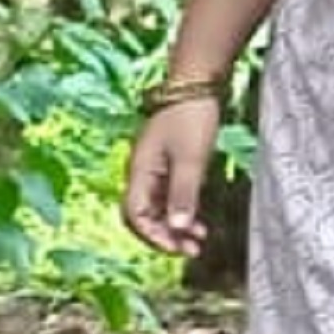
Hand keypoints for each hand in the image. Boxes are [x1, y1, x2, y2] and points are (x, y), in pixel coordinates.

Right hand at [122, 100, 224, 256]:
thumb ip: (183, 195)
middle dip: (163, 237)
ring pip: (156, 210)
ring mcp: (153, 169)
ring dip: (174, 228)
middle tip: (190, 251)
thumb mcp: (191, 159)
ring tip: (198, 241)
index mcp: (139, 171)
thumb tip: (176, 229)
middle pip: (142, 216)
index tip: (178, 248)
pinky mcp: (167, 164)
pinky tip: (198, 222)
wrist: (196, 82)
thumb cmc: (191, 117)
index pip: (135, 215)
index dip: (153, 236)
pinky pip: (168, 198)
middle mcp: (141, 173)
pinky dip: (181, 213)